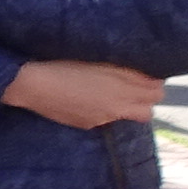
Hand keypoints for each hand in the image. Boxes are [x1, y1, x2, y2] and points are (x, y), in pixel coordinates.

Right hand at [3, 59, 165, 128]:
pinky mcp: (86, 124)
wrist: (32, 85)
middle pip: (147, 111)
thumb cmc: (63, 66)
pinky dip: (102, 111)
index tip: (144, 77)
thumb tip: (148, 78)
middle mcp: (116, 107)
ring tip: (107, 93)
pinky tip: (85, 100)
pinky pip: (104, 120)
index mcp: (122, 89)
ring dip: (124, 106)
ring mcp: (101, 118)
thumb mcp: (98, 63)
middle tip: (131, 87)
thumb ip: (126, 72)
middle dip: (144, 100)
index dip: (152, 84)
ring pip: (126, 116)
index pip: (155, 92)